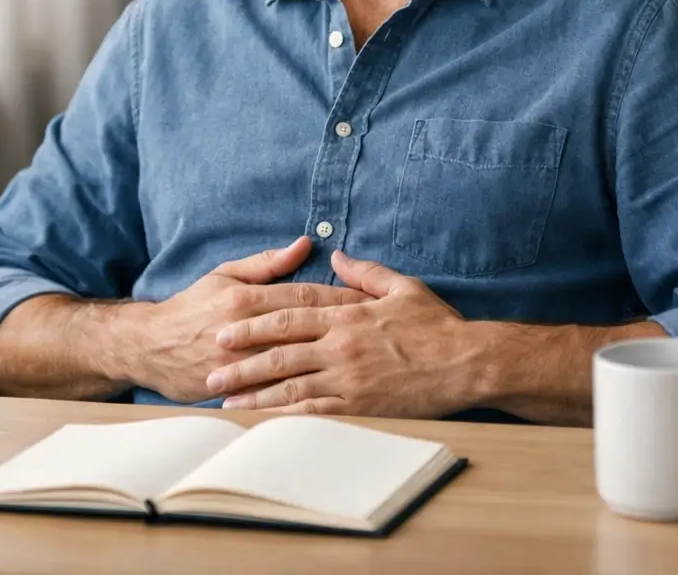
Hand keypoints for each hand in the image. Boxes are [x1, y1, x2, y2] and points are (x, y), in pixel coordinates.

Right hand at [128, 236, 370, 402]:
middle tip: (379, 336)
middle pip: (305, 330)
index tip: (372, 303)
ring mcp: (236, 363)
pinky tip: (329, 398)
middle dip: (344, 332)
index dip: (340, 299)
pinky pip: (271, 394)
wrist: (146, 346)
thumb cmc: (192, 306)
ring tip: (362, 367)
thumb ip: (267, 262)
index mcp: (245, 297)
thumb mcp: (225, 274)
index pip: (304, 296)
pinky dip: (300, 396)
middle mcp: (243, 329)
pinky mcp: (228, 389)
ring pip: (292, 364)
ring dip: (328, 366)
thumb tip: (304, 243)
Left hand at [205, 250, 478, 417]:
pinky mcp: (360, 405)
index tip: (225, 328)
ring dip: (254, 394)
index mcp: (350, 315)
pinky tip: (265, 423)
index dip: (254, 321)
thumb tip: (334, 254)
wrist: (466, 363)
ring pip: (290, 385)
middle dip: (242, 361)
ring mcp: (350, 378)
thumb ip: (365, 272)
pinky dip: (285, 418)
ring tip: (225, 400)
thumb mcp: (404, 287)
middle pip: (280, 351)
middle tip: (210, 367)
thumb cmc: (438, 325)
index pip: (291, 315)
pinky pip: (315, 413)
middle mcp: (343, 346)